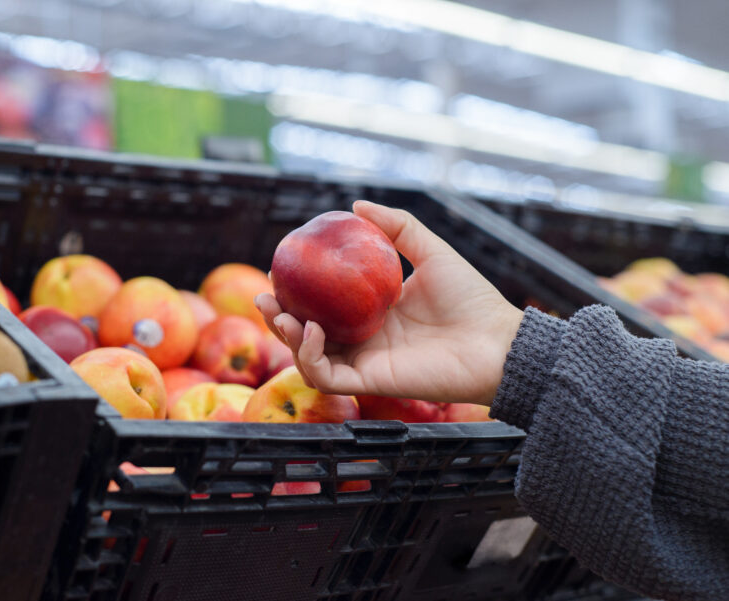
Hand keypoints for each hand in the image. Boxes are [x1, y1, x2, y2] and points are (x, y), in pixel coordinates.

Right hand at [256, 200, 523, 406]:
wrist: (497, 341)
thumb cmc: (471, 299)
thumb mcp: (431, 251)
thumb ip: (397, 227)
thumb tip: (356, 204)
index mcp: (372, 313)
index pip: (323, 306)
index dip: (296, 292)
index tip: (279, 270)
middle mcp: (363, 339)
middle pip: (307, 333)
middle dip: (277, 317)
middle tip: (263, 296)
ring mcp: (365, 362)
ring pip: (308, 357)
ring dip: (286, 336)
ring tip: (278, 313)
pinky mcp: (370, 382)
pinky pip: (326, 375)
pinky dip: (310, 355)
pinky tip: (313, 330)